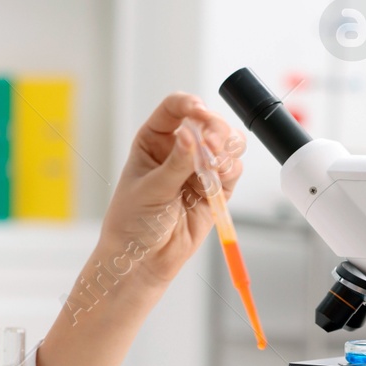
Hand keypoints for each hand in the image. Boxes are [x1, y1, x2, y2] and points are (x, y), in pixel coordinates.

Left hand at [97, 92, 244, 286]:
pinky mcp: (215, 189)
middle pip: (208, 122)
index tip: (198, 111)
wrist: (142, 259)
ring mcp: (199, 168)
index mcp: (153, 140)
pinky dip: (231, 169)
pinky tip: (219, 178)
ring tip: (215, 166)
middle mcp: (179, 149)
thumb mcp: (150, 190)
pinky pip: (232, 170)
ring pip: (226, 143)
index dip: (189, 105)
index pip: (175, 109)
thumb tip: (190, 136)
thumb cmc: (133, 222)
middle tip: (213, 146)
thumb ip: (175, 164)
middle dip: (215, 129)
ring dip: (227, 149)